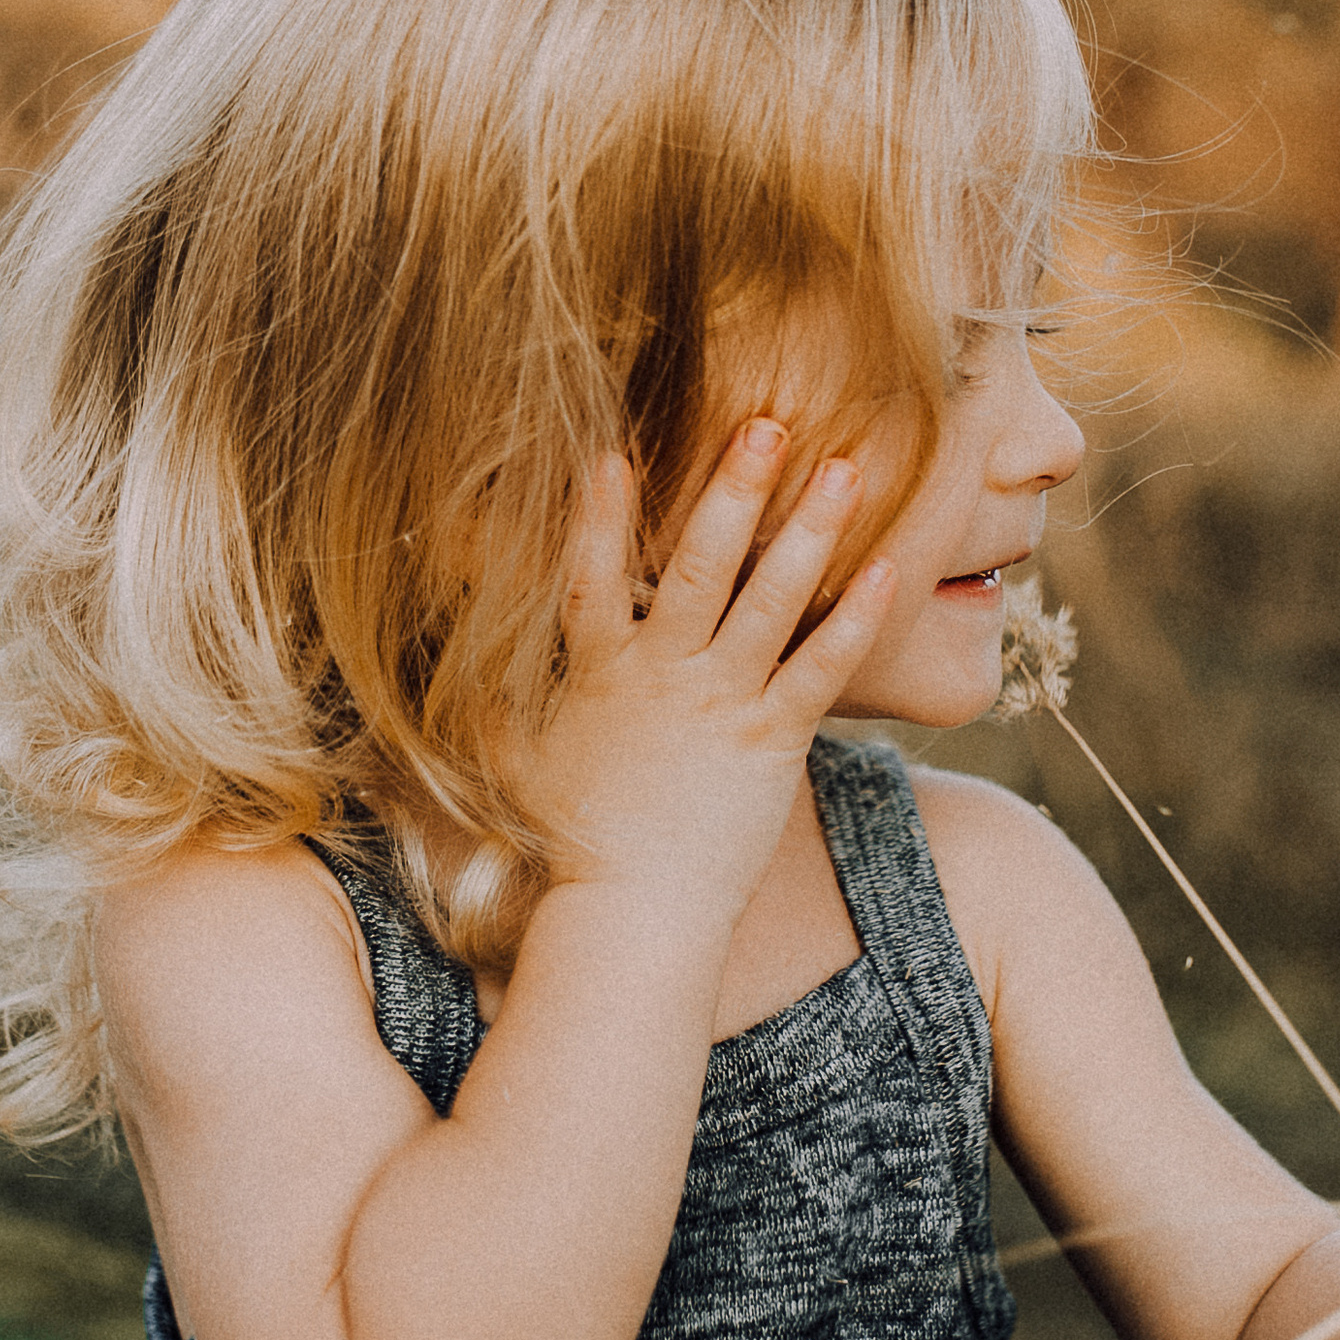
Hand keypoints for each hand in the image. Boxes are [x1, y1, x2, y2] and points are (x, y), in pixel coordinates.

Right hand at [518, 420, 898, 933]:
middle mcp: (664, 677)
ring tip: (845, 466)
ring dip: (808, 530)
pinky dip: (857, 618)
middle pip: (700, 565)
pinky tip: (891, 568)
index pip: (593, 577)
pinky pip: (823, 669)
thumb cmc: (573, 844)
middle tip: (767, 422)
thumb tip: (449, 678)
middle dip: (732, 488)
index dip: (598, 514)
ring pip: (770, 601)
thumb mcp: (516, 764)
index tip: (609, 450)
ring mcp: (722, 705)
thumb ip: (491, 708)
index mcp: (600, 675)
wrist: (634, 917)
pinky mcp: (774, 741)